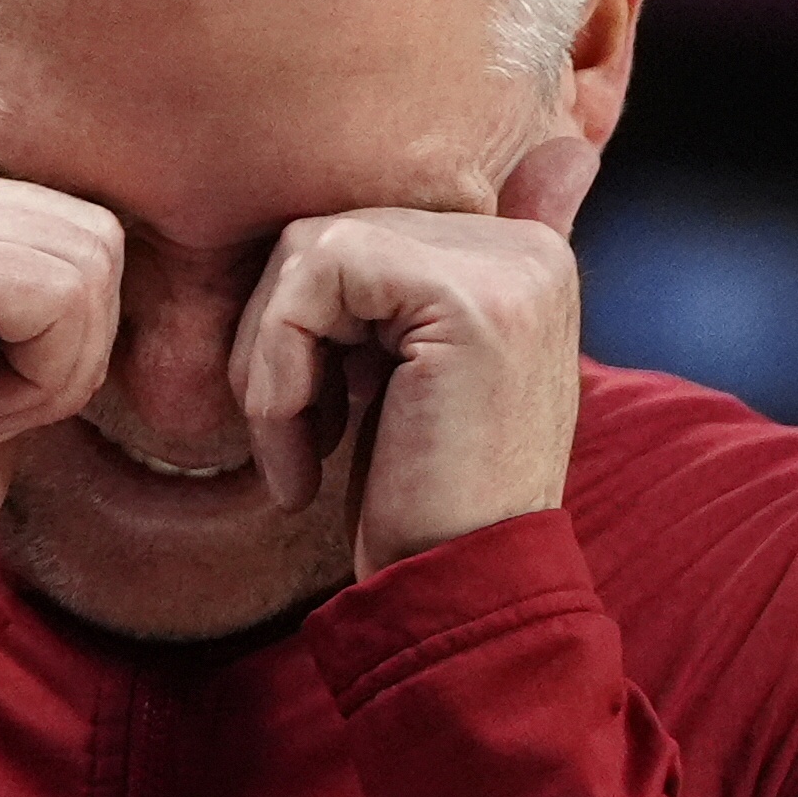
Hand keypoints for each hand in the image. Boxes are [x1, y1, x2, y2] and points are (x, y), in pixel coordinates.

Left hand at [231, 138, 596, 579]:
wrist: (463, 598)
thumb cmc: (422, 506)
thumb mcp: (405, 378)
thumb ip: (398, 292)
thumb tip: (466, 198)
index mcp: (521, 260)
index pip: (361, 233)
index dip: (310, 325)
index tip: (322, 421)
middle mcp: (526, 249)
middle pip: (330, 231)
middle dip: (280, 341)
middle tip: (295, 442)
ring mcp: (507, 267)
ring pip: (311, 248)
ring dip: (270, 362)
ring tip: (298, 452)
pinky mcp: (466, 298)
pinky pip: (313, 281)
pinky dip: (277, 371)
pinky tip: (304, 460)